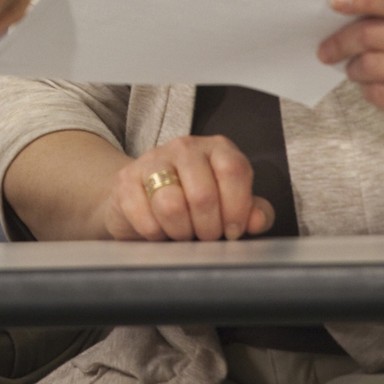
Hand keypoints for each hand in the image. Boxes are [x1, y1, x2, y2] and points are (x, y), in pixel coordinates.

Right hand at [100, 135, 271, 241]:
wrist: (144, 199)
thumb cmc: (195, 204)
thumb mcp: (230, 205)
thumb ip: (252, 212)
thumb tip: (257, 221)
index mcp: (217, 149)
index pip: (233, 170)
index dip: (237, 208)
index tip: (233, 230)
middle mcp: (185, 148)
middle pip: (203, 194)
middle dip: (208, 228)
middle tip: (206, 236)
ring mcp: (152, 160)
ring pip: (172, 206)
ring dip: (181, 231)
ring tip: (183, 233)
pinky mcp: (126, 181)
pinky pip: (145, 218)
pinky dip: (156, 234)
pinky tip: (160, 230)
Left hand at [318, 0, 383, 152]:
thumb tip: (336, 4)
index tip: (333, 1)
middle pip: (376, 34)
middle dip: (343, 41)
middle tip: (325, 49)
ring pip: (373, 65)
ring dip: (355, 68)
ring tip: (356, 68)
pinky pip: (380, 94)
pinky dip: (368, 90)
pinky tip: (376, 86)